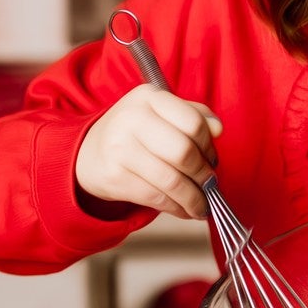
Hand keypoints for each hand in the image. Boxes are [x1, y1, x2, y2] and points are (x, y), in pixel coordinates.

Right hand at [73, 83, 222, 218]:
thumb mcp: (160, 112)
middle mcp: (132, 118)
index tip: (212, 159)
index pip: (193, 122)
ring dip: (194, 198)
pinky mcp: (115, 177)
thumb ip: (194, 115)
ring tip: (202, 205)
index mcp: (149, 97)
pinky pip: (157, 197)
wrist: (88, 152)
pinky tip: (185, 210)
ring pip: (172, 180)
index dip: (209, 145)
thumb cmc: (136, 132)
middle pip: (184, 152)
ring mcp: (120, 147)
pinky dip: (177, 208)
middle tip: (210, 184)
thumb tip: (219, 129)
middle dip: (204, 174)